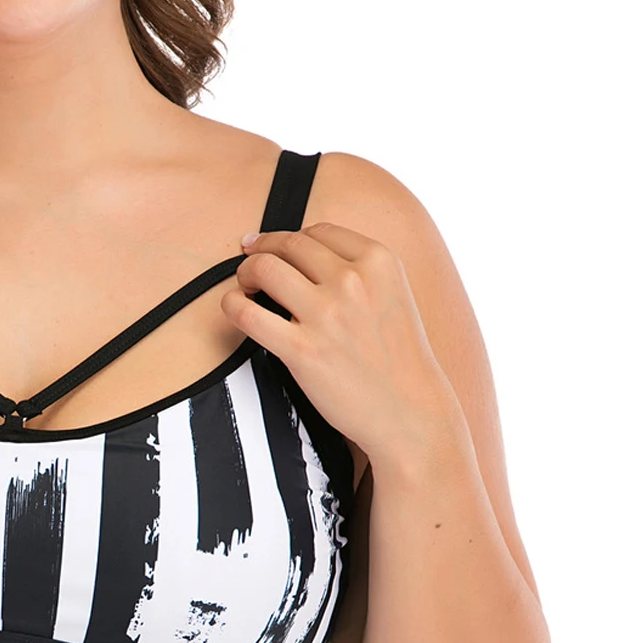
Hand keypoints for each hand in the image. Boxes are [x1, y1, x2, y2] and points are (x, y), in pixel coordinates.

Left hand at [223, 221, 460, 464]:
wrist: (410, 411)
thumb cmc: (399, 358)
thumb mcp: (393, 295)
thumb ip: (360, 270)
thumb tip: (306, 254)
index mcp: (379, 261)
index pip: (319, 231)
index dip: (290, 238)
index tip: (274, 245)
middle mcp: (352, 280)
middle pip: (288, 244)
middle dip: (262, 250)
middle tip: (251, 264)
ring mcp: (326, 314)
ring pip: (263, 268)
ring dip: (246, 272)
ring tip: (246, 287)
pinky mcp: (301, 349)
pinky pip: (246, 313)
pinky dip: (232, 304)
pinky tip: (236, 308)